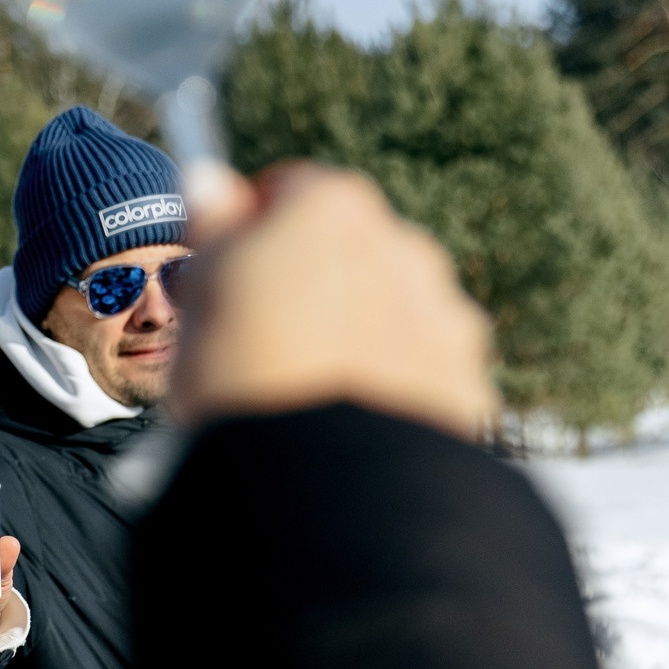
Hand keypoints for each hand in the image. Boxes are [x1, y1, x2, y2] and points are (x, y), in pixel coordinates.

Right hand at [173, 164, 496, 439]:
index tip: (221, 276)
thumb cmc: (245, 380)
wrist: (325, 487)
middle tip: (255, 345)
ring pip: (389, 310)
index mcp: (333, 210)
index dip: (247, 231)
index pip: (285, 191)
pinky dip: (389, 386)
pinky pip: (419, 370)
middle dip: (310, 284)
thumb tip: (210, 181)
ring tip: (302, 395)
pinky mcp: (469, 382)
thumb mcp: (200, 298)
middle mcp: (404, 246)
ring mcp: (444, 315)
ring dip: (354, 334)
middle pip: (346, 251)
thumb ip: (213, 229)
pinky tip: (344, 423)